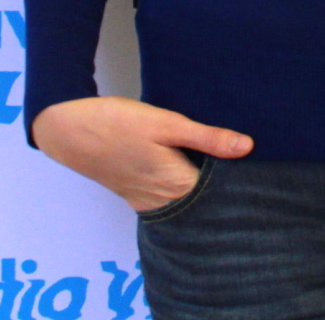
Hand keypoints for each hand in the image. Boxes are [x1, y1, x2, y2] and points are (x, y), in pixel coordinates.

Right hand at [32, 96, 250, 212]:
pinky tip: (186, 168)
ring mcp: (146, 201)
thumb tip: (248, 147)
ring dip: (200, 187)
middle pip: (203, 202)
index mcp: (177, 185)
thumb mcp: (167, 123)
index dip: (239, 182)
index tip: (255, 167)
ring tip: (217, 163)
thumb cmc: (118, 122)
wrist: (69, 130)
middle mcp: (163, 201)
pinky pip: (166, 199)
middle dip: (222, 186)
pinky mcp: (135, 196)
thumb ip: (207, 138)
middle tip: (240, 162)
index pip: (220, 195)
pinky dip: (180, 189)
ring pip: (184, 202)